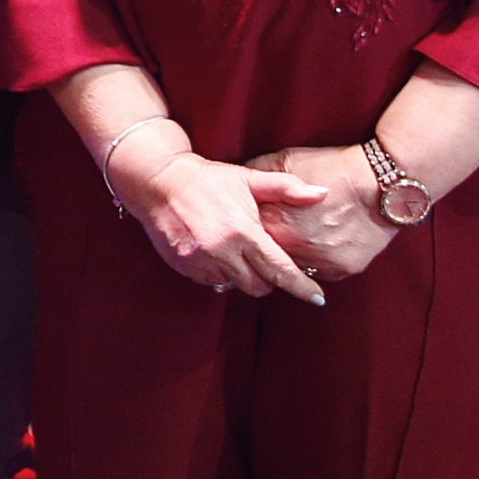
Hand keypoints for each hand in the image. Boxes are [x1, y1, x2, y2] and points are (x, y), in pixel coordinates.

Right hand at [121, 147, 328, 303]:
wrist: (158, 181)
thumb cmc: (207, 179)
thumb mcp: (248, 178)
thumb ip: (286, 188)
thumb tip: (321, 194)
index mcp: (243, 232)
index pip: (280, 269)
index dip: (301, 287)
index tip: (318, 299)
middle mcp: (222, 252)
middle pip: (258, 286)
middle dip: (268, 279)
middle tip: (266, 262)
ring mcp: (200, 261)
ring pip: (233, 285)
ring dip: (241, 275)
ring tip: (236, 253)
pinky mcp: (183, 266)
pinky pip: (210, 281)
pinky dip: (218, 272)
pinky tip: (216, 252)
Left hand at [244, 145, 397, 281]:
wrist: (383, 182)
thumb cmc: (333, 168)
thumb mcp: (286, 160)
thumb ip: (257, 174)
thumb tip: (238, 184)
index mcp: (274, 221)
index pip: (247, 237)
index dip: (247, 231)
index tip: (250, 226)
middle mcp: (293, 246)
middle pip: (268, 256)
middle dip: (268, 247)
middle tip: (276, 234)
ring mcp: (318, 261)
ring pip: (294, 267)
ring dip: (294, 255)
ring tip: (302, 237)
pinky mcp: (341, 269)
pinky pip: (320, 271)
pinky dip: (318, 261)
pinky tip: (321, 243)